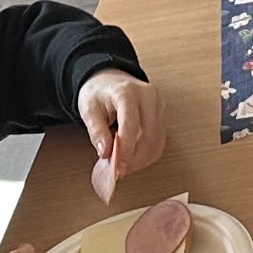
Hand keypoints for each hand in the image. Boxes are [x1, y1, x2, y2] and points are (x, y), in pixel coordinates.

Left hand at [78, 72, 160, 204]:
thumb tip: (104, 152)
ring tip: (125, 167)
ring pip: (157, 141)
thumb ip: (96, 131)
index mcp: (127, 91)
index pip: (131, 124)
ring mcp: (159, 105)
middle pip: (148, 135)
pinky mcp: (163, 115)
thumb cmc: (99, 94)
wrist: (109, 81)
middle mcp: (148, 96)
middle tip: (119, 171)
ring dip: (141, 160)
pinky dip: (148, 155)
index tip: (118, 167)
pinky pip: (160, 141)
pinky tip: (134, 160)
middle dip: (134, 158)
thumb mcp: (89, 110)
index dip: (126, 149)